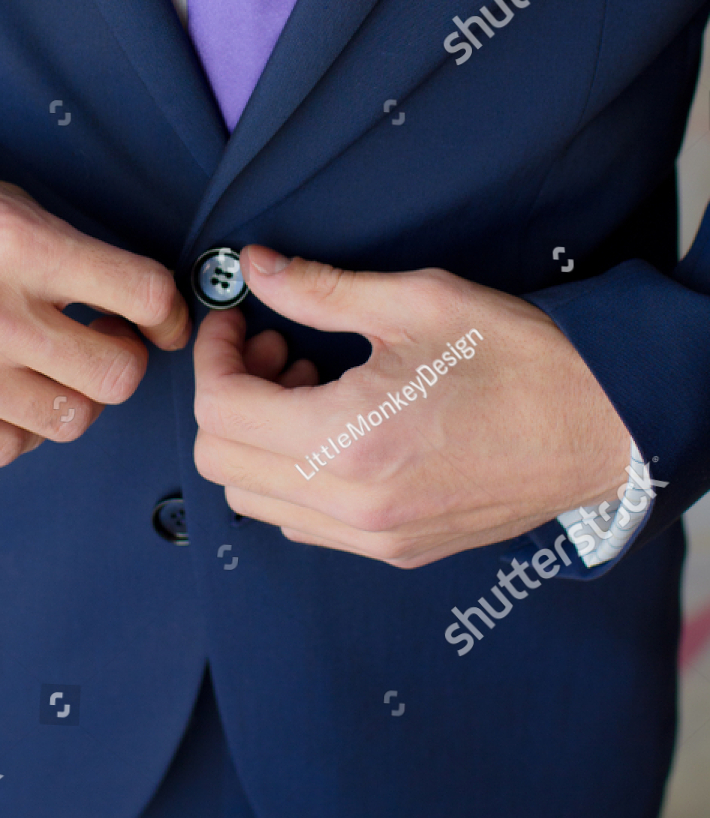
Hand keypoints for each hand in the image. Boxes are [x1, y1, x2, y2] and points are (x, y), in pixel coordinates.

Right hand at [0, 158, 189, 464]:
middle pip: (119, 375)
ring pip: (72, 421)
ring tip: (49, 370)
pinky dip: (20, 428)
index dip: (169, 313)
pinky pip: (11, 449)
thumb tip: (133, 297)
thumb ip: (62, 248)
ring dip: (75, 398)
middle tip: (103, 344)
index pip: (141, 294)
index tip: (163, 321)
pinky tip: (0, 394)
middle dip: (124, 360)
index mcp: (14, 244)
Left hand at [193, 248, 631, 566]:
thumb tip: (256, 268)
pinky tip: (335, 426)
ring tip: (308, 384)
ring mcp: (372, 538)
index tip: (237, 320)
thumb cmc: (522, 362)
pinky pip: (301, 520)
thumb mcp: (418, 303)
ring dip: (257, 437)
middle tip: (274, 348)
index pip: (220, 412)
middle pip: (221, 462)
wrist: (602, 428)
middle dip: (229, 395)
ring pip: (253, 498)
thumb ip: (321, 290)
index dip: (214, 356)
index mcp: (349, 443)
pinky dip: (291, 472)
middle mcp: (352, 506)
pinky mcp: (393, 550)